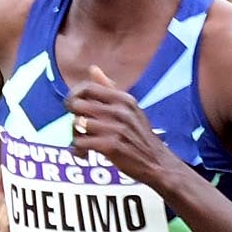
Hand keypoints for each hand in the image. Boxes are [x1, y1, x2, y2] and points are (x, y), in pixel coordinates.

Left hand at [67, 66, 180, 186]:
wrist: (157, 164)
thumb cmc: (140, 136)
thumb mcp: (130, 109)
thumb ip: (109, 89)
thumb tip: (93, 68)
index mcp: (124, 99)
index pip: (87, 88)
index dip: (74, 96)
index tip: (75, 108)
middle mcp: (120, 111)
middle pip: (77, 104)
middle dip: (74, 117)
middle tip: (79, 128)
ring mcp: (116, 128)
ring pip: (77, 124)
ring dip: (76, 136)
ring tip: (83, 144)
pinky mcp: (111, 146)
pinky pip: (80, 142)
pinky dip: (78, 150)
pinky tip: (85, 154)